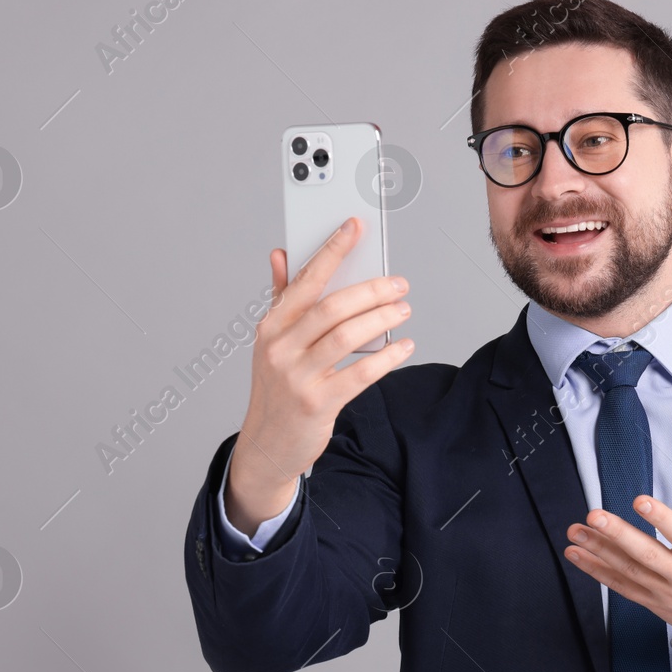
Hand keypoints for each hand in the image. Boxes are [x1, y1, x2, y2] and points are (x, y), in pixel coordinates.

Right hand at [225, 216, 414, 534]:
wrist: (267, 445)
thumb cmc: (277, 387)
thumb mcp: (272, 342)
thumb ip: (281, 297)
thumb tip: (281, 254)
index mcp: (271, 326)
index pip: (305, 279)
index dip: (331, 250)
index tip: (354, 226)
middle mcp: (281, 348)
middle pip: (332, 307)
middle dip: (371, 290)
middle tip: (399, 283)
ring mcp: (297, 377)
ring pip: (347, 336)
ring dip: (382, 319)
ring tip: (404, 309)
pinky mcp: (317, 403)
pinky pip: (360, 374)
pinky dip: (387, 358)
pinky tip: (404, 346)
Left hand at [563, 472, 671, 648]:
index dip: (662, 519)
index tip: (640, 501)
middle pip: (649, 556)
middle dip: (618, 535)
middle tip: (594, 517)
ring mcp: (669, 593)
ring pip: (630, 572)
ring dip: (599, 552)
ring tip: (576, 533)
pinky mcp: (655, 603)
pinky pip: (622, 588)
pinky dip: (598, 573)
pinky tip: (580, 557)